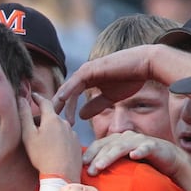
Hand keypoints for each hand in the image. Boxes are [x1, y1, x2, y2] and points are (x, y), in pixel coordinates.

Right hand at [20, 93, 81, 181]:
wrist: (62, 176)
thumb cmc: (42, 156)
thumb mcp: (28, 135)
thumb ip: (25, 115)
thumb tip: (21, 99)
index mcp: (52, 119)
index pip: (44, 101)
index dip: (37, 97)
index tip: (33, 95)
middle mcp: (65, 123)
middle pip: (51, 116)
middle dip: (42, 118)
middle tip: (32, 126)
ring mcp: (72, 134)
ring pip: (59, 127)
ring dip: (51, 129)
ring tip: (43, 141)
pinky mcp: (77, 144)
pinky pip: (66, 137)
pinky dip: (59, 139)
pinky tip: (54, 149)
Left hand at [52, 45, 190, 123]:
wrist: (144, 65)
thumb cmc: (130, 79)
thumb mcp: (110, 98)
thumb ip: (95, 106)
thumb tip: (81, 116)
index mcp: (87, 81)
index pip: (70, 97)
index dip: (62, 110)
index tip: (56, 124)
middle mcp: (83, 75)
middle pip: (64, 93)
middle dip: (55, 107)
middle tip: (46, 121)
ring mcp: (86, 70)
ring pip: (68, 88)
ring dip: (59, 102)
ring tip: (52, 115)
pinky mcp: (92, 68)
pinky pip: (76, 81)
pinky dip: (68, 90)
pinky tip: (61, 100)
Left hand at [82, 131, 182, 176]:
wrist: (169, 158)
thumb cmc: (142, 161)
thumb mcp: (123, 162)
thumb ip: (109, 163)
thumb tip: (89, 173)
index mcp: (117, 140)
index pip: (99, 145)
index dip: (89, 153)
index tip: (80, 165)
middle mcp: (126, 137)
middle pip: (108, 146)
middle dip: (97, 158)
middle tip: (89, 171)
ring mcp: (139, 140)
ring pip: (122, 147)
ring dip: (110, 156)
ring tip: (100, 166)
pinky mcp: (154, 146)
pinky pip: (145, 148)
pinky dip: (140, 151)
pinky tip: (134, 156)